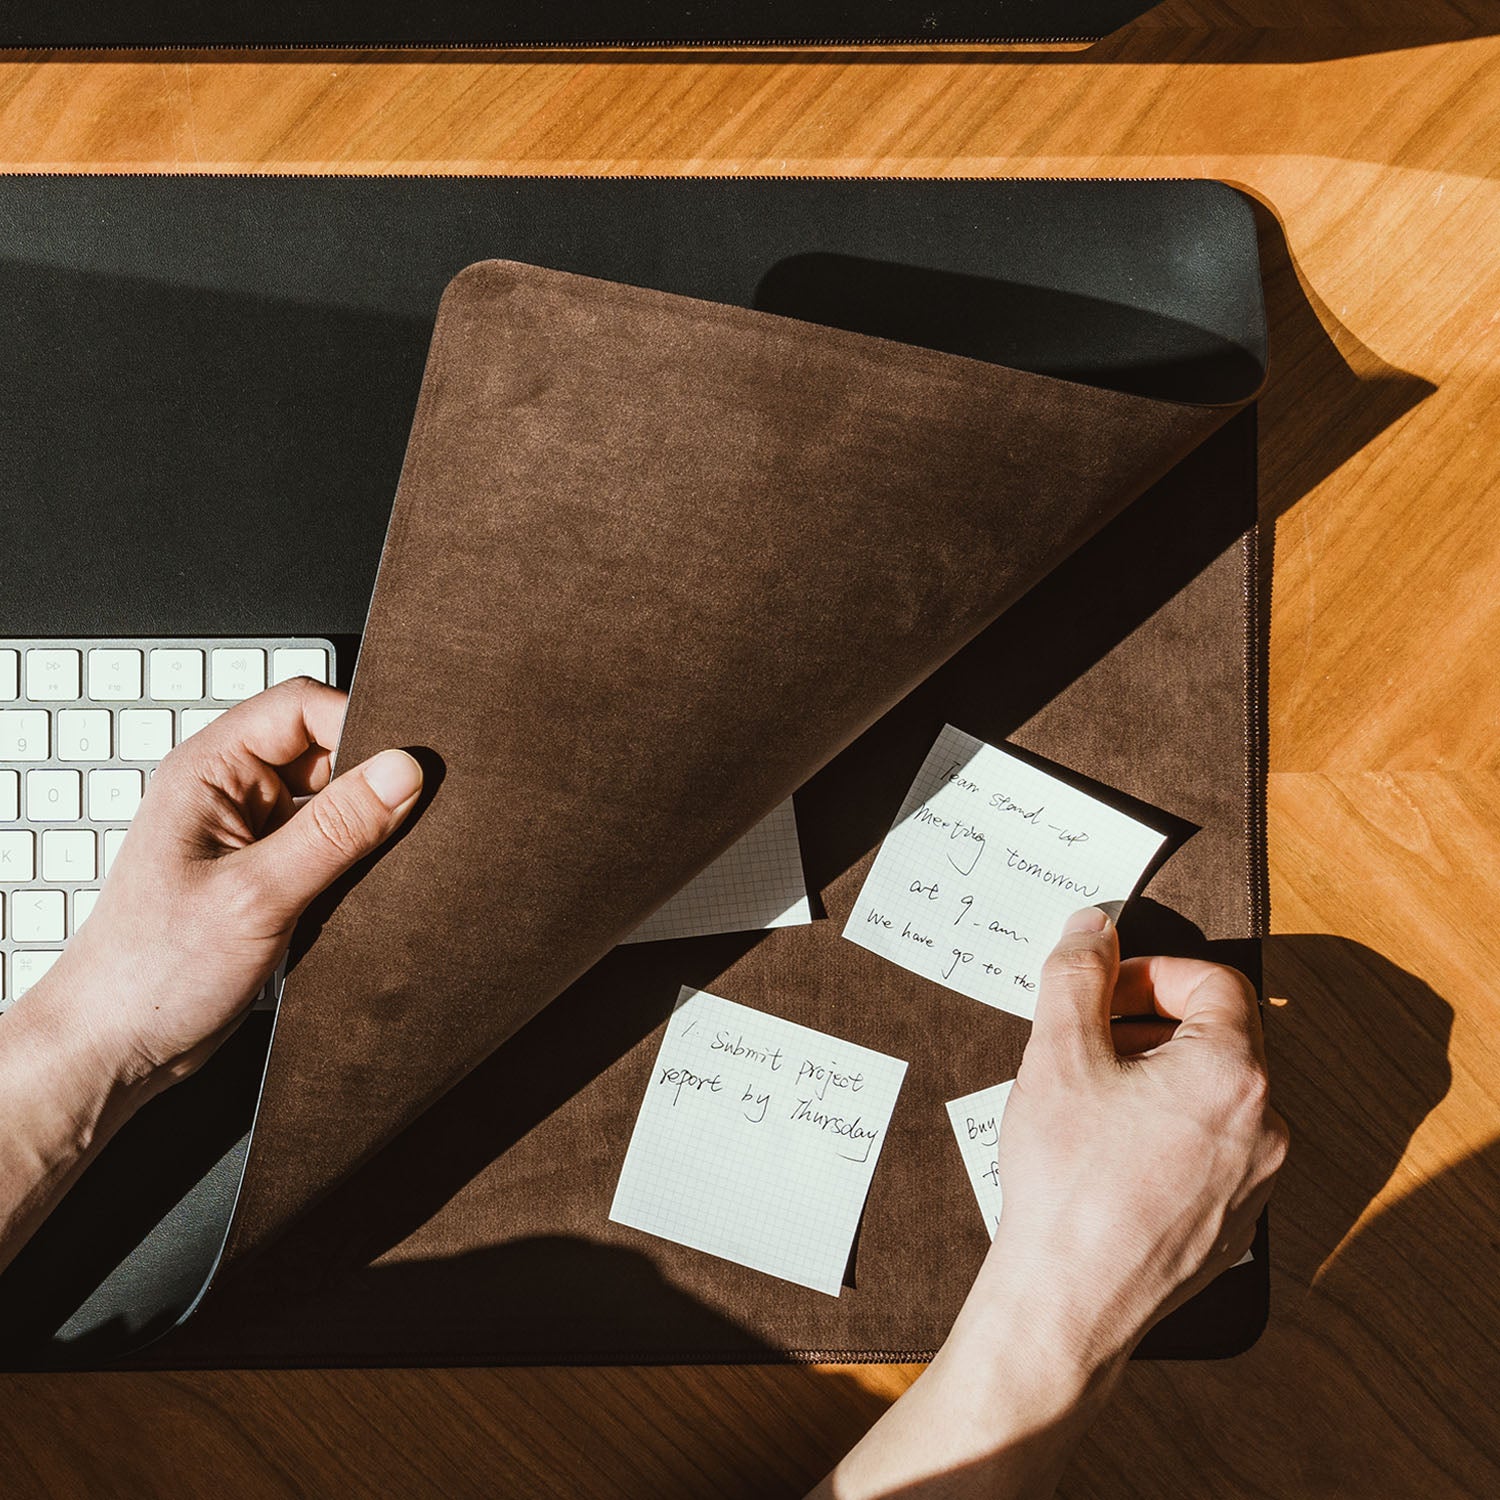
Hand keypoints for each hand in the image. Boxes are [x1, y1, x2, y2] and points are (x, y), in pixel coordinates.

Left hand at [37, 678, 422, 1098]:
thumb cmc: (152, 973)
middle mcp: (231, 793)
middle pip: (325, 749)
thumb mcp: (259, 895)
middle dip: (370, 777)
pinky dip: (358, 860)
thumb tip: (404, 772)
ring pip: (334, 800)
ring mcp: (252, 835)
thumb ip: (338, 829)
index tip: (407, 768)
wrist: (119, 1050)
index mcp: (210, 771)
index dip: (360, 725)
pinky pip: (331, 846)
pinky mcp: (269, 876)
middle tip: (409, 811)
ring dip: (365, 825)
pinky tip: (373, 885)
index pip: (303, 707)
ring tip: (388, 855)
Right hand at [810, 910, 1285, 1498]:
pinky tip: (1107, 1154)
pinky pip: (1209, 1150)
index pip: (1216, 983)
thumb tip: (1092, 927)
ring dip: (1154, 1077)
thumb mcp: (1058, 1054)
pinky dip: (1164, 1130)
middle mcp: (1265, 1126)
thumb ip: (1077, 974)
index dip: (1154, 974)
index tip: (1104, 991)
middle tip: (1086, 1041)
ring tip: (1089, 1099)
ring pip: (1213, 1096)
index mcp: (1233, 1073)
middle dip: (1148, 1024)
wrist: (1070, 1304)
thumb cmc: (1068, 1181)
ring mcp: (1256, 1182)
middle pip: (1218, 1038)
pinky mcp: (1234, 1224)